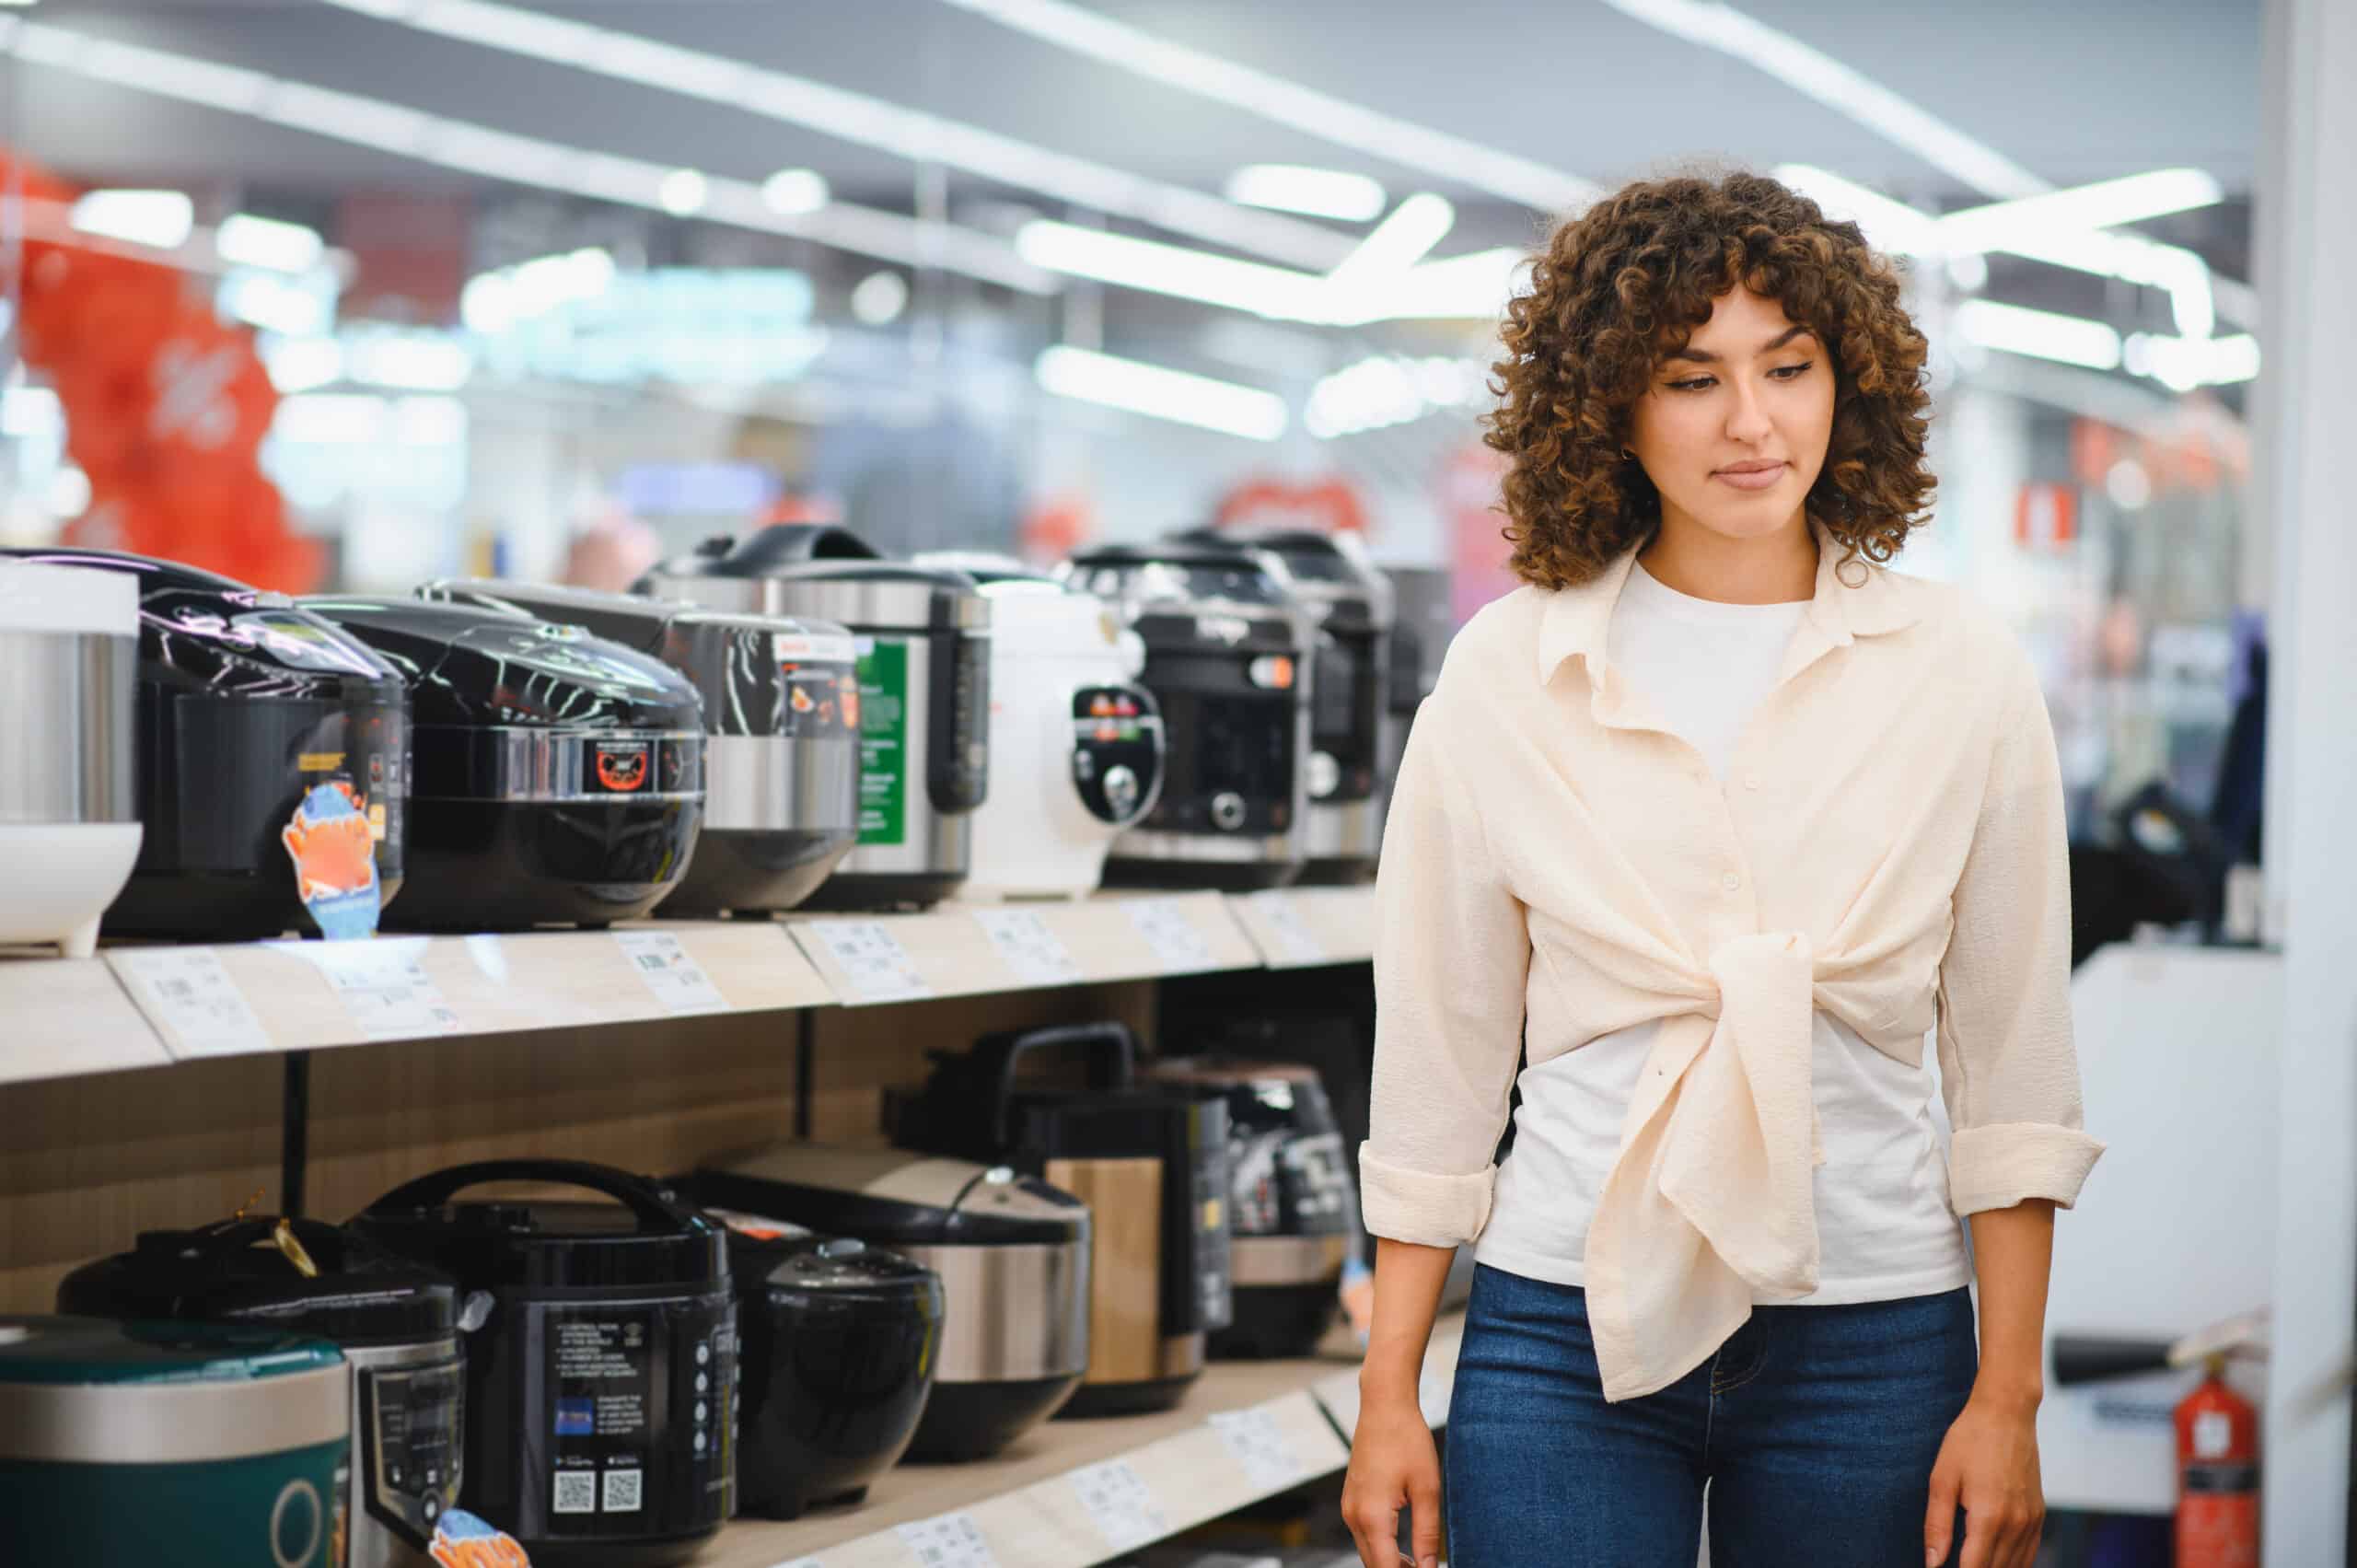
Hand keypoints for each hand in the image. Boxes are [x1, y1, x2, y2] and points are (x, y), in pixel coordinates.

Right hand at [1341, 1393, 1441, 1567]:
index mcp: (1372, 1516)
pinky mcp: (1351, 1500)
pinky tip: (1404, 1549)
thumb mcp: (1427, 1489)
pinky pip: (1364, 1536)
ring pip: (1367, 1552)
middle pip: (1373, 1565)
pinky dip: (1381, 1548)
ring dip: (1390, 1564)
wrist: (1384, 1406)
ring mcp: (1348, 1507)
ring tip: (1420, 1565)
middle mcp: (1353, 1515)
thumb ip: (1427, 1535)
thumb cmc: (1408, 1442)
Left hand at [1924, 1393, 2044, 1567]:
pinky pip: (2030, 1553)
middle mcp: (2015, 1524)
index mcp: (1989, 1517)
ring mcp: (2031, 1520)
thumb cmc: (1969, 1441)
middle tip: (1955, 1564)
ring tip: (1972, 1562)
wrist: (2006, 1414)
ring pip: (2015, 1566)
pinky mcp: (2039, 1514)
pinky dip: (2014, 1564)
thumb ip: (1937, 1525)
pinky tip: (1997, 1562)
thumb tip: (1931, 1563)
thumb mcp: (1942, 1479)